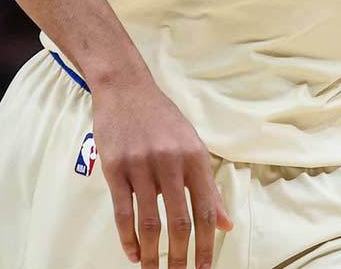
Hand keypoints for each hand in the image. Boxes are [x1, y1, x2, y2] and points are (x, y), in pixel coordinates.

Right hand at [92, 76, 234, 268]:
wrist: (126, 90)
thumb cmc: (163, 120)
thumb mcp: (193, 146)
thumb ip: (208, 187)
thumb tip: (226, 224)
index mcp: (196, 158)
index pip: (206, 209)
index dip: (206, 243)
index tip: (204, 268)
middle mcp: (171, 162)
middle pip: (179, 221)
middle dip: (180, 257)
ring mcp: (141, 166)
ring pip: (149, 222)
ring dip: (152, 254)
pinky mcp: (115, 168)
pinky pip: (122, 212)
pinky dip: (127, 238)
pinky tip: (132, 253)